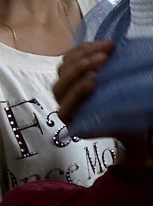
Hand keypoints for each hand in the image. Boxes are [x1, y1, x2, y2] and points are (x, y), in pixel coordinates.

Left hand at [54, 40, 152, 171]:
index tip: (95, 81)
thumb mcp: (131, 135)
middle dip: (80, 70)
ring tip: (107, 47)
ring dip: (83, 56)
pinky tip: (102, 44)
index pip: (65, 110)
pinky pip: (68, 57)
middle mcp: (64, 104)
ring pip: (63, 69)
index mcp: (74, 122)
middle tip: (103, 58)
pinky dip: (83, 49)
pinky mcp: (70, 70)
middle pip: (61, 86)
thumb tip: (144, 160)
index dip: (77, 95)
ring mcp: (65, 85)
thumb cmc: (128, 123)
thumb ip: (134, 150)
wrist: (124, 108)